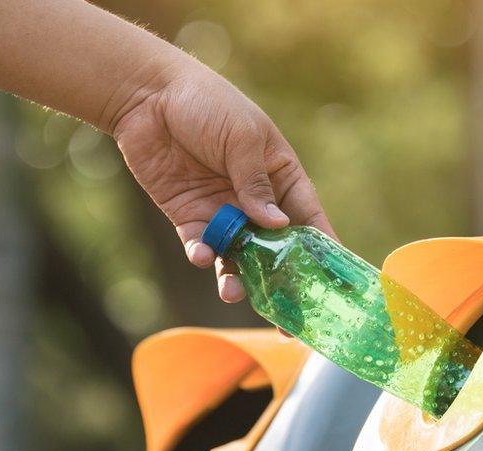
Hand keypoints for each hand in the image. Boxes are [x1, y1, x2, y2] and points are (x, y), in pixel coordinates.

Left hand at [113, 61, 334, 302]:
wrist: (148, 97)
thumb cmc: (206, 104)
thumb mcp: (242, 138)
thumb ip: (256, 183)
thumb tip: (277, 225)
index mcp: (280, 175)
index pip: (308, 219)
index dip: (321, 252)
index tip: (334, 286)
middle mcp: (255, 199)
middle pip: (275, 250)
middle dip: (281, 284)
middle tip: (287, 323)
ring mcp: (222, 210)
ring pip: (238, 257)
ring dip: (237, 279)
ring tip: (232, 293)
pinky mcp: (190, 217)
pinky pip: (202, 246)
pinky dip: (203, 255)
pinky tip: (202, 256)